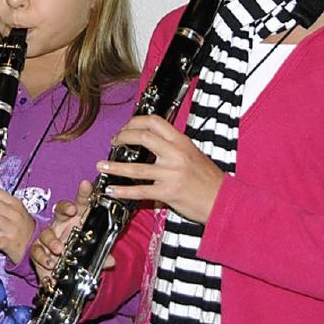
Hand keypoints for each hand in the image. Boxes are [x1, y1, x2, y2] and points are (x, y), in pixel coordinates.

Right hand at [30, 180, 103, 280]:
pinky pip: (37, 250)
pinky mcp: (38, 250)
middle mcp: (61, 226)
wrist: (55, 271)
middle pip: (61, 210)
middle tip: (71, 210)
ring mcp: (49, 237)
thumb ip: (100, 258)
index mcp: (76, 222)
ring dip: (53, 241)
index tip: (86, 185)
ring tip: (59, 249)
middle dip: (65, 207)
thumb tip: (111, 260)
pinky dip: (43, 257)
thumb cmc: (74, 255)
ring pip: (47, 233)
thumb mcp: (89, 257)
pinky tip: (50, 264)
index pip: (81, 205)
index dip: (84, 194)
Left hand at [96, 115, 223, 223]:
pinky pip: (140, 191)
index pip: (154, 121)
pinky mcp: (168, 193)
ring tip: (101, 165)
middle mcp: (176, 154)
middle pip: (142, 137)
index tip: (124, 128)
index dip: (134, 122)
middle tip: (113, 142)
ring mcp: (171, 173)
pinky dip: (123, 190)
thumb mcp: (192, 153)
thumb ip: (172, 146)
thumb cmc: (208, 179)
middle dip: (122, 137)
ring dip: (114, 166)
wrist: (223, 201)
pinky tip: (112, 189)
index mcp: (181, 141)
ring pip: (136, 167)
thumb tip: (148, 140)